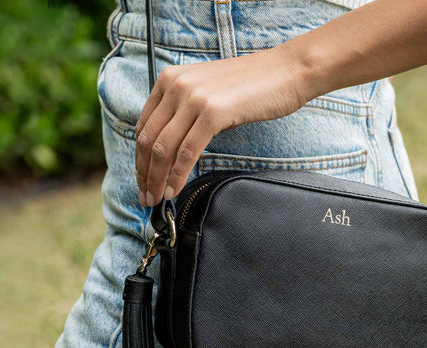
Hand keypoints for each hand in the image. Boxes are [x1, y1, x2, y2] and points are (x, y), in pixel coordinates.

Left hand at [135, 47, 309, 206]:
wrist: (287, 71)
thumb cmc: (254, 85)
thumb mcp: (209, 92)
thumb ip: (187, 112)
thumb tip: (173, 148)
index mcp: (170, 79)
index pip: (143, 126)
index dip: (139, 159)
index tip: (143, 179)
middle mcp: (176, 85)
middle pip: (148, 140)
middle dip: (144, 174)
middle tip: (145, 197)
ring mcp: (193, 98)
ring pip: (163, 149)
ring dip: (156, 179)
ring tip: (157, 198)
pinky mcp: (212, 112)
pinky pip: (186, 152)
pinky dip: (177, 176)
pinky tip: (174, 190)